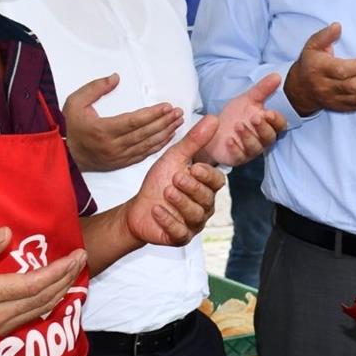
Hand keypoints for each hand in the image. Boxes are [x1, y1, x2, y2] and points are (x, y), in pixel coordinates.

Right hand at [0, 227, 87, 336]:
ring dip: (63, 288)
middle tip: (81, 257)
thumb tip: (7, 234)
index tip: (73, 255)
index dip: (57, 271)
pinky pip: (34, 314)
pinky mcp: (1, 330)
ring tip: (76, 267)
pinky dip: (52, 298)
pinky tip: (61, 284)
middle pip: (43, 297)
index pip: (31, 285)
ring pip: (42, 308)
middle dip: (66, 277)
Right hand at [62, 74, 181, 171]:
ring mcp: (118, 157)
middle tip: (179, 112)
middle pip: (145, 133)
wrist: (63, 154)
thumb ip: (95, 88)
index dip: (152, 114)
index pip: (134, 121)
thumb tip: (116, 77)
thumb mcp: (75, 102)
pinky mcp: (121, 163)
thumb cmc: (70, 126)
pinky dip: (158, 146)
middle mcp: (113, 146)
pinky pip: (144, 155)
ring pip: (147, 145)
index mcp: (103, 130)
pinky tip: (168, 137)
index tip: (167, 106)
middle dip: (164, 122)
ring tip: (178, 122)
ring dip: (165, 133)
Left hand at [125, 115, 225, 246]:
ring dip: (180, 202)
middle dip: (191, 188)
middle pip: (207, 198)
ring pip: (195, 215)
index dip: (206, 175)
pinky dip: (168, 220)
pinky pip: (180, 232)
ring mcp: (194, 223)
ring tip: (165, 192)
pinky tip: (157, 209)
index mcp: (206, 186)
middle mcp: (204, 205)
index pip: (216, 181)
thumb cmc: (159, 181)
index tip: (193, 167)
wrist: (138, 207)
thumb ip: (194, 141)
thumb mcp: (174, 158)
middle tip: (175, 178)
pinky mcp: (181, 237)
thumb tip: (214, 118)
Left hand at [203, 72, 286, 166]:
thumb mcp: (247, 99)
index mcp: (267, 124)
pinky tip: (229, 140)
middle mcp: (262, 139)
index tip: (268, 112)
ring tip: (239, 125)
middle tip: (255, 117)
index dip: (276, 120)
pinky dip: (235, 149)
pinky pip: (239, 156)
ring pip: (256, 147)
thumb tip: (277, 75)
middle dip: (263, 127)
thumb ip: (263, 89)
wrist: (213, 129)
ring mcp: (250, 150)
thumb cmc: (235, 115)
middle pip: (269, 137)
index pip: (279, 125)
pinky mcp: (237, 158)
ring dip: (248, 137)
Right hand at [284, 22, 355, 117]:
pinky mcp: (342, 107)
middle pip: (354, 86)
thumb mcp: (312, 45)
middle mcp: (327, 87)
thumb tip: (337, 26)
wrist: (301, 89)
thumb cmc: (312, 63)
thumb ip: (325, 35)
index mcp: (320, 70)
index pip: (342, 71)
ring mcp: (335, 99)